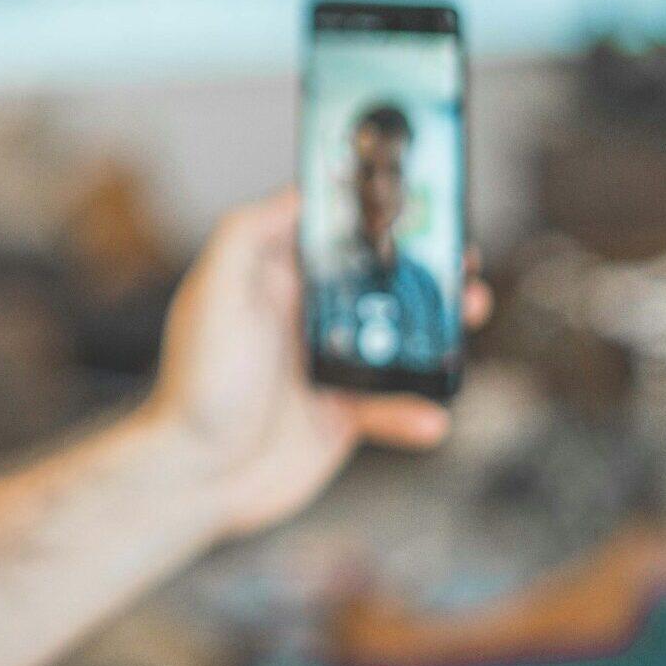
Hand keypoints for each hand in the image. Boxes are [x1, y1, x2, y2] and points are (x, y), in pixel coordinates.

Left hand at [149, 190, 487, 536]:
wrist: (196, 474)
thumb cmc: (197, 382)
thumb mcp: (215, 292)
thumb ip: (248, 234)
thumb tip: (298, 191)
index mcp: (273, 280)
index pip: (332, 233)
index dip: (374, 216)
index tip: (417, 201)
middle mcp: (302, 318)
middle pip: (376, 281)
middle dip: (424, 268)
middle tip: (461, 260)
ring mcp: (325, 366)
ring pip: (398, 339)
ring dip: (439, 328)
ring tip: (469, 313)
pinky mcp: (339, 415)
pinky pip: (391, 405)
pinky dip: (415, 410)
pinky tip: (430, 417)